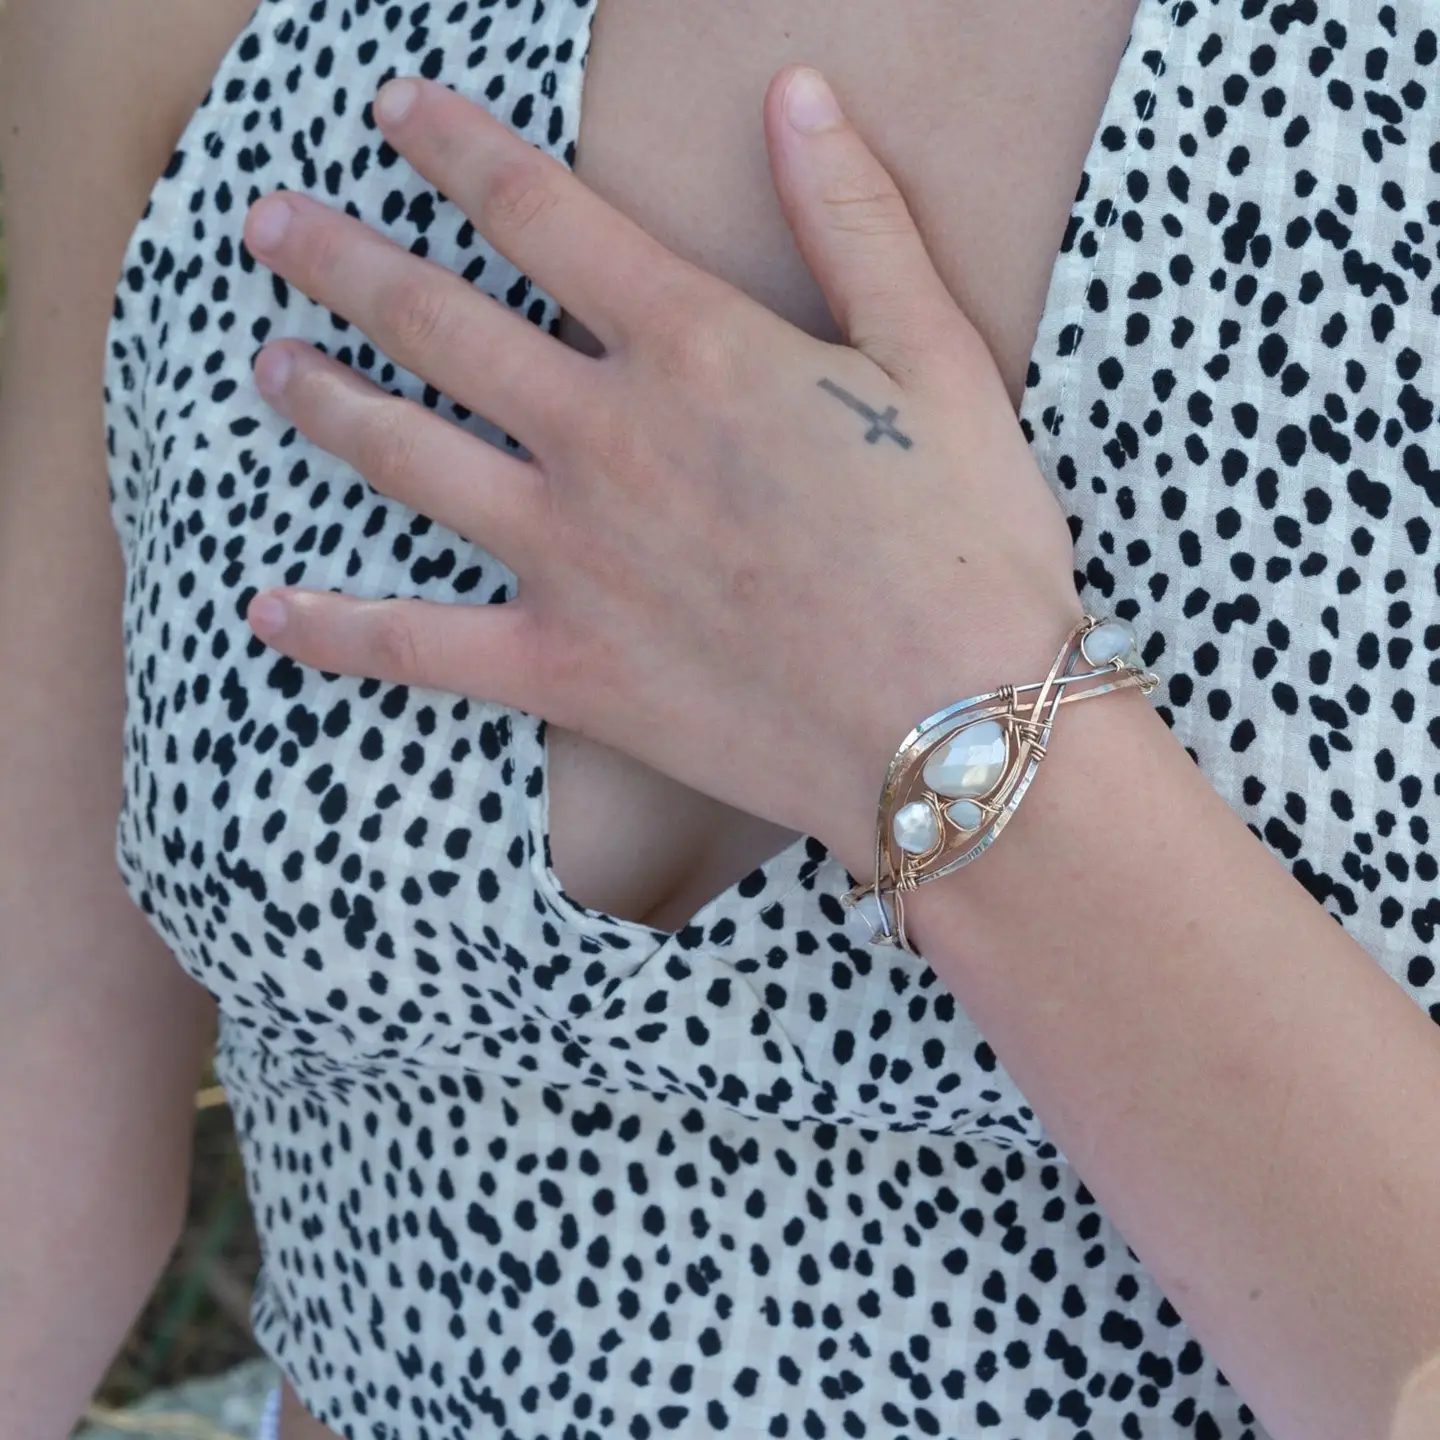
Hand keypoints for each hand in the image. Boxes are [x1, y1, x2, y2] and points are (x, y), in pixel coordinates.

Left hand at [240, 67, 1080, 868]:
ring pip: (404, 457)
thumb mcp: (936, 358)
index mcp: (693, 348)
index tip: (393, 112)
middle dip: (342, 258)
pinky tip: (268, 612)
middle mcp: (604, 436)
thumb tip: (797, 94)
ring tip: (265, 364)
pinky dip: (335, 632)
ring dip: (323, 401)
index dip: (454, 147)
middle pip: (436, 322)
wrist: (954, 722)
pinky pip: (417, 648)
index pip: (539, 212)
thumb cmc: (966, 543)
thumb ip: (857, 220)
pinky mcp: (561, 668)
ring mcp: (568, 555)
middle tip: (270, 224)